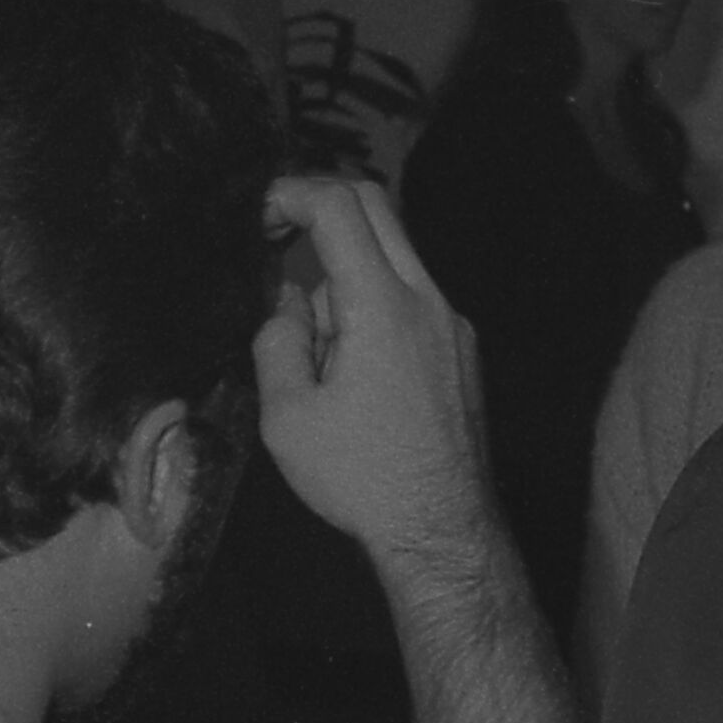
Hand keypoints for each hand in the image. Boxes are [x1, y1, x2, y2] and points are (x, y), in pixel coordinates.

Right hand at [252, 172, 501, 573]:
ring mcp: (452, 323)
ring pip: (394, 257)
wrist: (441, 529)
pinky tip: (352, 370)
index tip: (261, 214)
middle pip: (378, 208)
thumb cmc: (362, 478)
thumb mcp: (288, 416)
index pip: (340, 206)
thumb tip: (286, 305)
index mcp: (382, 306)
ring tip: (316, 349)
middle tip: (279, 237)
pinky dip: (373, 304)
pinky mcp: (461, 350)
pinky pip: (411, 298)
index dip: (292, 192)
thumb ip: (278, 342)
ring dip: (345, 273)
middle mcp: (427, 301)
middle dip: (321, 207)